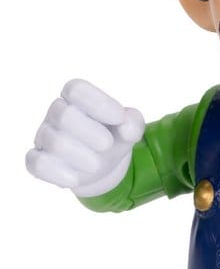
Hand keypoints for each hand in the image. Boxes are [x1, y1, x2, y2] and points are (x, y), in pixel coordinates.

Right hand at [25, 79, 144, 197]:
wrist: (101, 165)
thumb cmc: (113, 138)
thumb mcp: (130, 129)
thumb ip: (133, 122)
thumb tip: (126, 125)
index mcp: (77, 98)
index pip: (76, 90)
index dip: (98, 103)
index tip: (119, 118)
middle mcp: (56, 113)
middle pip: (64, 115)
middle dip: (90, 132)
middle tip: (107, 145)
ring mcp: (45, 137)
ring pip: (54, 142)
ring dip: (80, 156)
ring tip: (96, 165)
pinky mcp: (37, 160)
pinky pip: (36, 163)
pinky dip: (56, 173)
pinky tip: (74, 178)